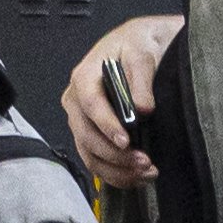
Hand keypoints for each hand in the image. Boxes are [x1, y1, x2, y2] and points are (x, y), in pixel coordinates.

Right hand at [63, 13, 187, 184]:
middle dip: (115, 155)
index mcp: (84, 77)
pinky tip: (137, 178)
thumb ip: (141, 78)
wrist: (136, 45)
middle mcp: (76, 101)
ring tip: (146, 173)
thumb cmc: (136, 45)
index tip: (126, 141)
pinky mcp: (90, 134)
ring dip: (116, 170)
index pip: (90, 105)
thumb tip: (143, 109)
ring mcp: (81, 120)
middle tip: (145, 163)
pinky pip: (95, 160)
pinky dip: (115, 174)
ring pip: (89, 154)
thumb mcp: (142, 51)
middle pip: (86, 135)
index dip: (107, 126)